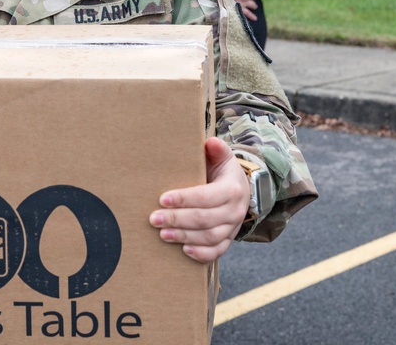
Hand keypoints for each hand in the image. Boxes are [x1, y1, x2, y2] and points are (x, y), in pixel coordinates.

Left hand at [150, 137, 249, 262]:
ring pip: (209, 237)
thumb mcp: (222, 157)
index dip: (184, 199)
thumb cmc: (224, 172)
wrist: (242, 190)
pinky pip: (216, 252)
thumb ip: (217, 149)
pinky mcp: (228, 240)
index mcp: (232, 189)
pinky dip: (201, 253)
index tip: (162, 199)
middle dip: (177, 219)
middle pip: (204, 219)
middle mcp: (235, 211)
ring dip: (184, 236)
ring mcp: (233, 228)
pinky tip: (183, 249)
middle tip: (154, 218)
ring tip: (162, 234)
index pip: (206, 196)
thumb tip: (210, 142)